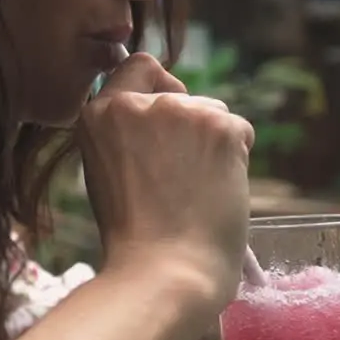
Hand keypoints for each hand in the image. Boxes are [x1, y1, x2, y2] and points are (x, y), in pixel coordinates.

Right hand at [77, 53, 254, 308]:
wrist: (162, 273)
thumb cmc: (134, 239)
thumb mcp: (108, 172)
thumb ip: (129, 136)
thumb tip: (167, 117)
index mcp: (99, 113)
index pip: (139, 67)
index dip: (158, 89)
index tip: (165, 120)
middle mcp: (137, 103)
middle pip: (183, 95)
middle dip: (190, 128)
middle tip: (181, 181)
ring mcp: (180, 111)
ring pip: (214, 113)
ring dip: (213, 145)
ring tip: (195, 194)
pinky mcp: (220, 126)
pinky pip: (240, 132)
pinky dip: (236, 161)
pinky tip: (217, 192)